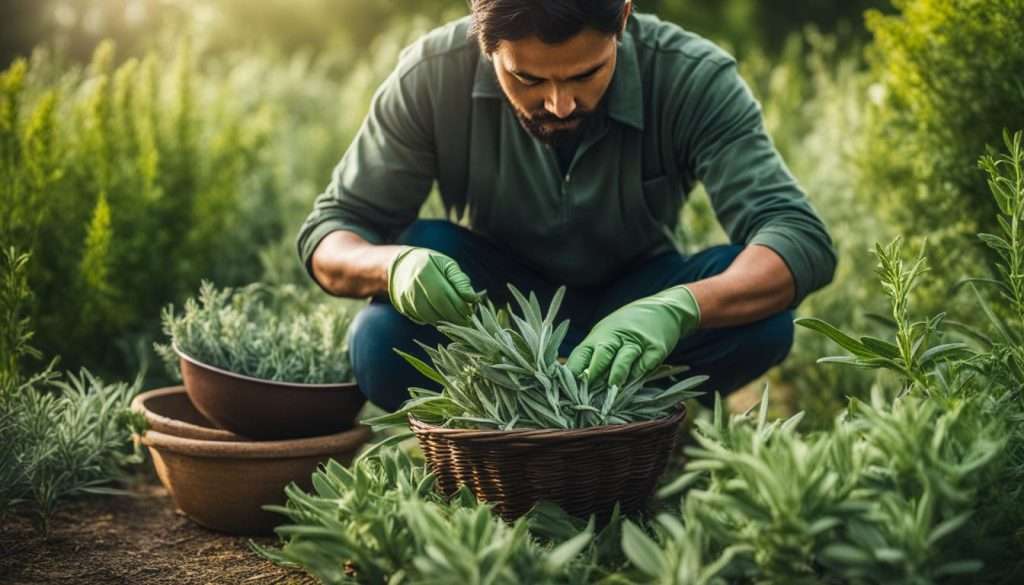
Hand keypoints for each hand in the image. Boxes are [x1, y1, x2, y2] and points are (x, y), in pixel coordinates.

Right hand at [387, 247, 482, 324]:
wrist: (402, 266)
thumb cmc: (432, 265)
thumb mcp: (448, 266)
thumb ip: (461, 281)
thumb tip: (474, 299)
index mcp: (425, 271)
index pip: (445, 295)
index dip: (459, 307)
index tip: (471, 313)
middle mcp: (412, 285)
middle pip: (437, 308)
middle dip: (455, 317)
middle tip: (467, 321)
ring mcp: (405, 298)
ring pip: (430, 317)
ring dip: (446, 321)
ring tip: (457, 319)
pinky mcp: (403, 307)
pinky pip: (422, 319)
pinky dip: (435, 320)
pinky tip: (443, 317)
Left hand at [566, 285, 700, 386]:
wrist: (664, 309)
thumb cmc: (629, 327)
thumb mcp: (608, 334)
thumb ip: (595, 355)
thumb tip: (576, 382)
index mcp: (600, 335)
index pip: (582, 353)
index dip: (573, 371)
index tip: (566, 388)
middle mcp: (617, 336)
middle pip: (602, 354)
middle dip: (593, 373)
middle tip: (585, 392)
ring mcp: (637, 342)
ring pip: (623, 360)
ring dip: (616, 376)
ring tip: (611, 390)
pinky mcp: (656, 349)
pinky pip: (645, 365)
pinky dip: (638, 375)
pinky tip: (632, 383)